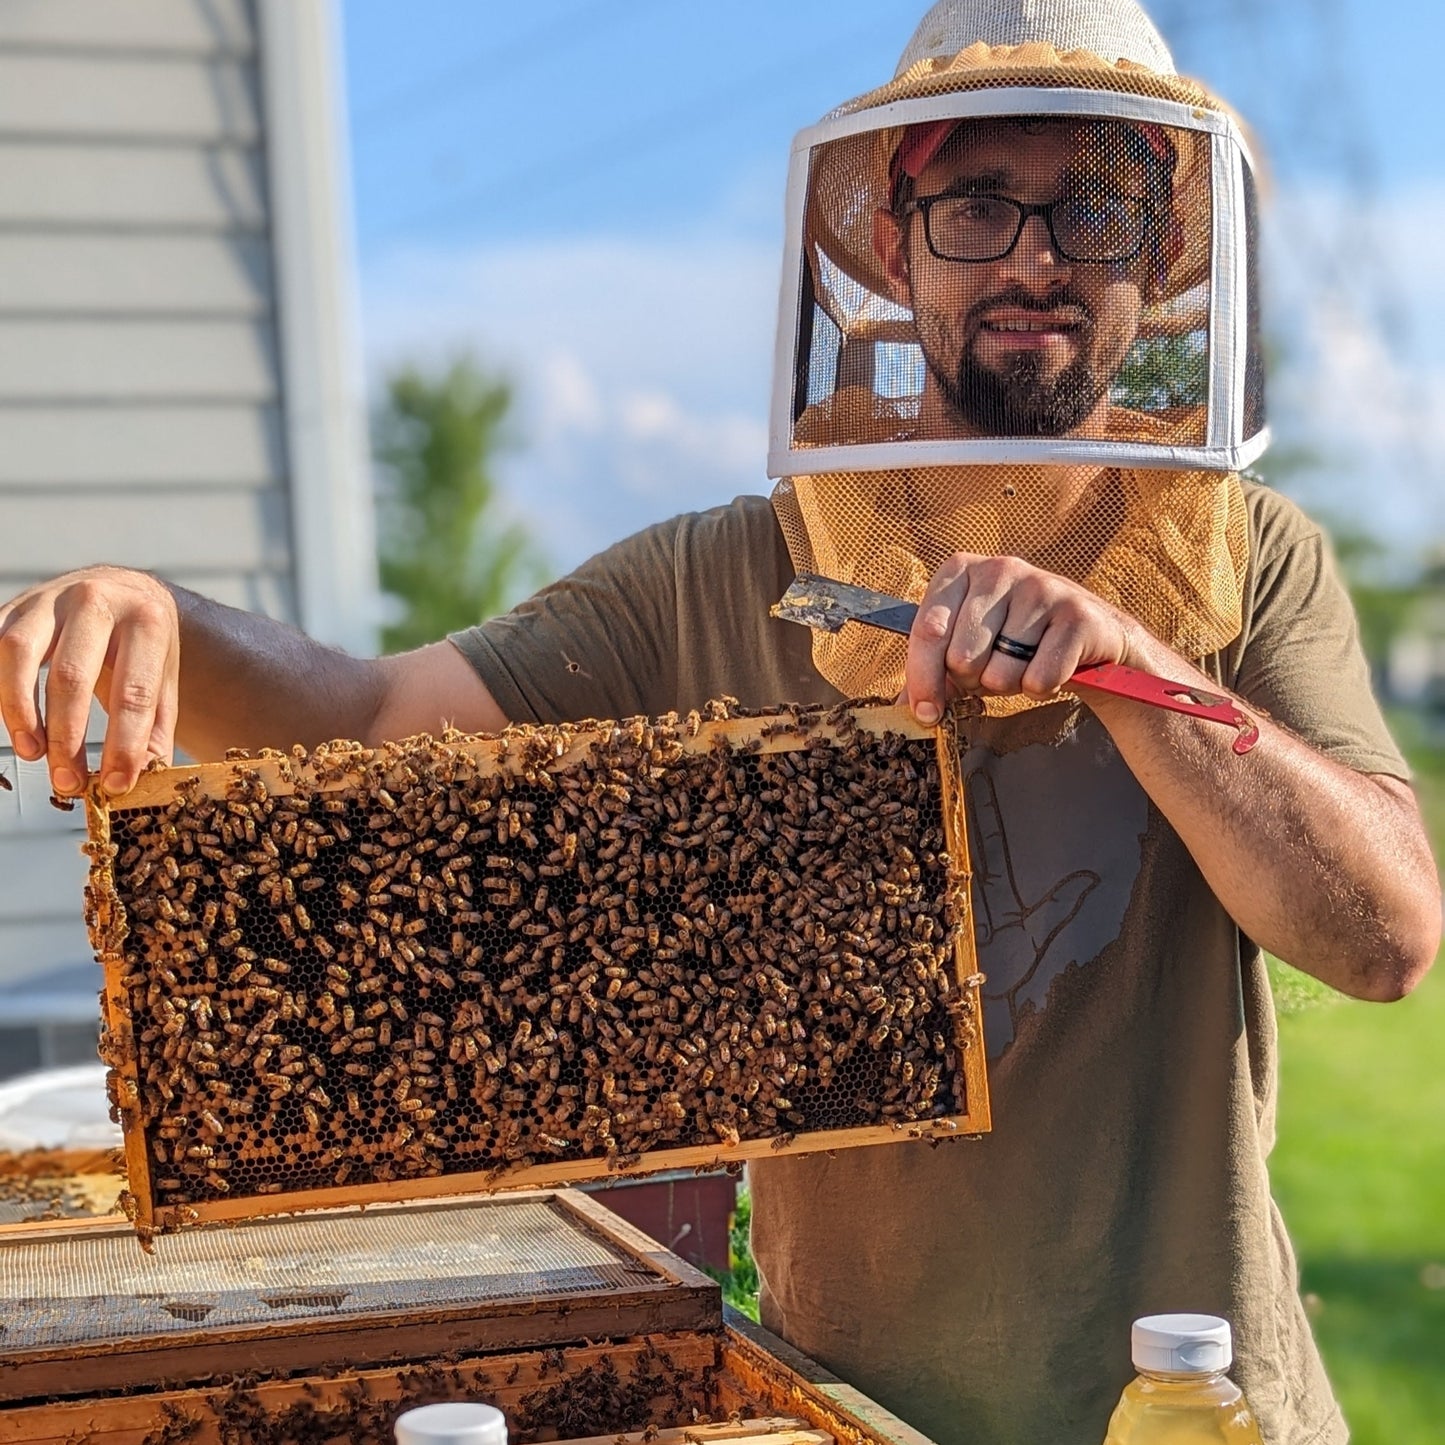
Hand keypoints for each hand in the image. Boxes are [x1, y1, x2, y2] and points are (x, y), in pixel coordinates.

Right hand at [0, 567, 179, 797]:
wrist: (124, 590)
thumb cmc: (143, 645)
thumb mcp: (164, 681)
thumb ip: (153, 730)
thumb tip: (136, 779)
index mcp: (146, 621)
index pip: (134, 692)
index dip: (124, 744)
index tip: (116, 784)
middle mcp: (96, 602)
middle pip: (71, 675)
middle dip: (67, 736)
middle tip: (67, 780)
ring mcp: (50, 600)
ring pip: (19, 653)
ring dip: (20, 710)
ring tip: (33, 752)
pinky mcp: (15, 607)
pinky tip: (12, 720)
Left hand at [904, 553, 1142, 722]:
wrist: (1087, 634)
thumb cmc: (1014, 641)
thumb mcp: (967, 648)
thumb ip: (932, 673)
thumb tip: (904, 709)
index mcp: (960, 571)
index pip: (927, 631)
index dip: (923, 680)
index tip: (927, 713)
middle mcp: (998, 569)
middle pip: (962, 657)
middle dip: (976, 680)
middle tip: (995, 668)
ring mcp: (1040, 587)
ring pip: (1000, 672)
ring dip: (1012, 684)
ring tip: (1026, 663)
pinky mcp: (1076, 614)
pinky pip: (1040, 678)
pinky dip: (1042, 687)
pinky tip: (1051, 666)